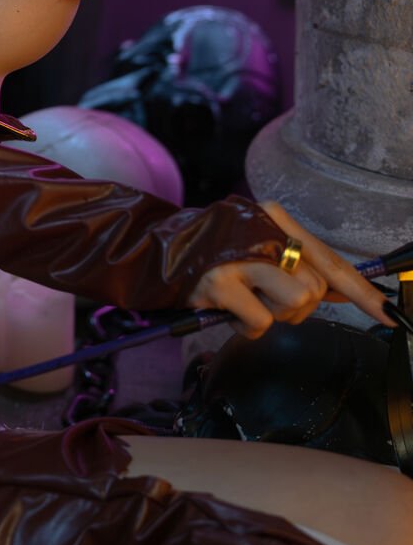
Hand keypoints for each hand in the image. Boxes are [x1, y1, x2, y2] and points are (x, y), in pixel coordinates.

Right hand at [187, 200, 394, 339]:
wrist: (155, 251)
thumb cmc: (214, 254)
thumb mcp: (257, 245)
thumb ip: (297, 265)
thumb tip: (342, 293)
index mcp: (273, 217)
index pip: (328, 259)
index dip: (361, 290)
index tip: (388, 313)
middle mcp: (259, 231)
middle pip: (315, 288)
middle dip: (298, 306)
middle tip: (267, 298)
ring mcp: (239, 258)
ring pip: (295, 303)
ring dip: (275, 315)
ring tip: (248, 302)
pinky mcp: (220, 283)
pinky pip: (262, 323)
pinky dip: (248, 327)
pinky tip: (229, 312)